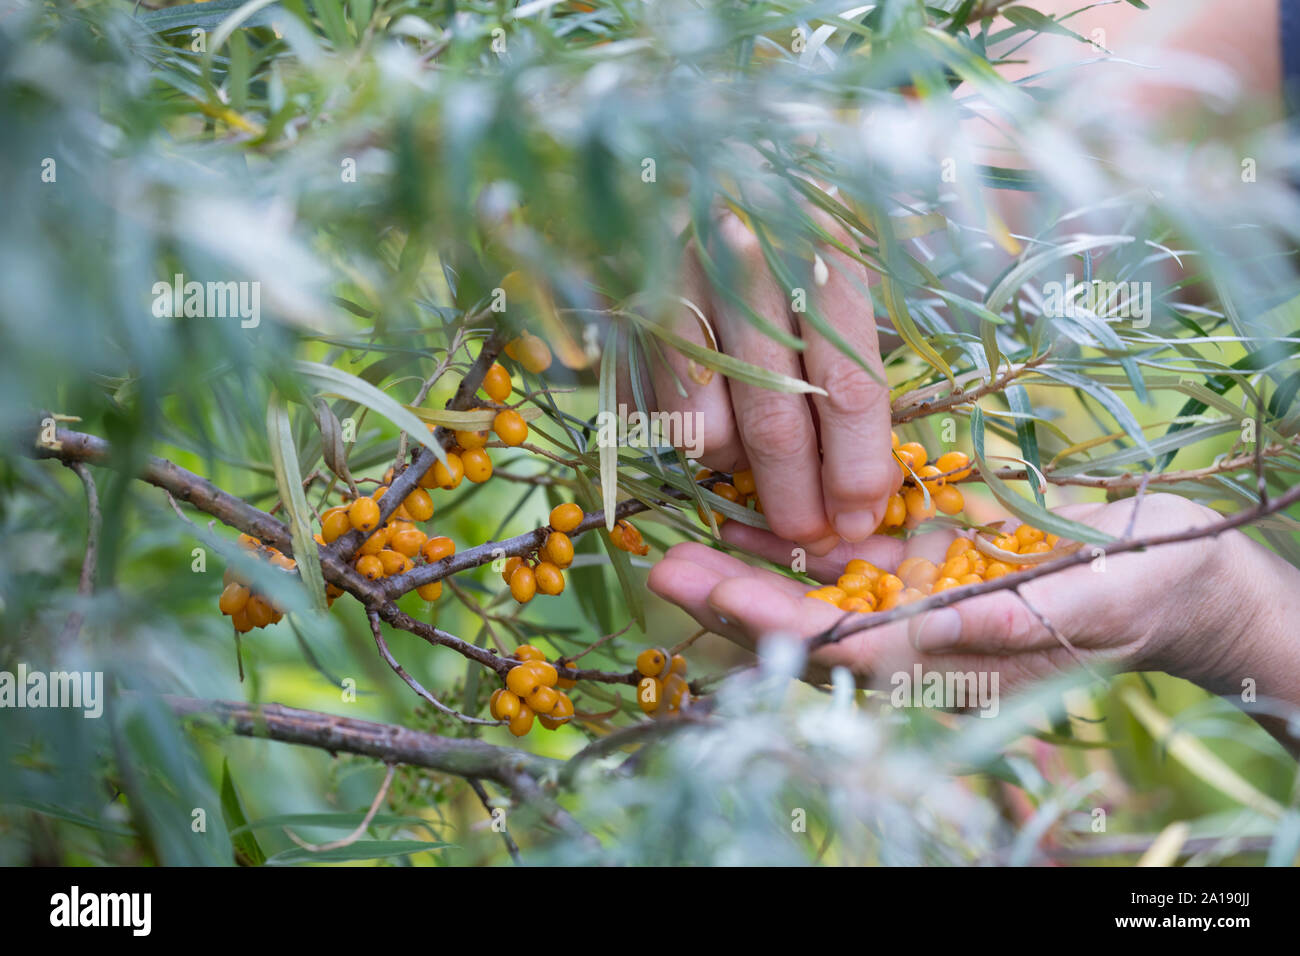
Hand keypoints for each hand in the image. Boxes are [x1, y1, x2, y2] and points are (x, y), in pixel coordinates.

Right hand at [630, 212, 897, 554]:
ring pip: (704, 427)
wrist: (693, 149)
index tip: (862, 516)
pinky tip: (706, 408)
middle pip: (775, 421)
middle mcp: (744, 265)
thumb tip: (862, 482)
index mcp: (820, 248)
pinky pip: (654, 412)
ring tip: (752, 448)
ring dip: (734, 462)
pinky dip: (682, 432)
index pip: (848, 386)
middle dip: (795, 498)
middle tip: (807, 536)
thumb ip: (849, 360)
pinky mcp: (625, 306)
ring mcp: (673, 287)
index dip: (857, 468)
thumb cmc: (784, 220)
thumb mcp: (835, 265)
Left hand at [648, 494, 1260, 694]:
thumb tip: (920, 633)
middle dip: (730, 598)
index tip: (713, 595)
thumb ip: (997, 621)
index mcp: (939, 664)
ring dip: (745, 562)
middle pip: (802, 621)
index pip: (838, 649)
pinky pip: (840, 545)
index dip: (772, 624)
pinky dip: (791, 530)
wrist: (1168, 563)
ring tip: (677, 538)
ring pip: (809, 583)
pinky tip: (741, 509)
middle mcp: (908, 634)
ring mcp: (908, 593)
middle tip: (662, 569)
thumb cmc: (1137, 590)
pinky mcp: (917, 554)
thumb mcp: (1079, 602)